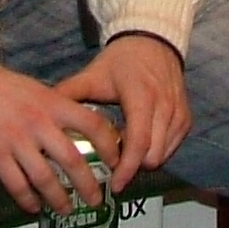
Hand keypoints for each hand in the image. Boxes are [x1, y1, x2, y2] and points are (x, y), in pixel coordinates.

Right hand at [0, 52, 111, 213]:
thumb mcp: (30, 87)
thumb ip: (51, 107)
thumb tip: (71, 128)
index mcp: (50, 101)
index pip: (92, 124)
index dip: (110, 145)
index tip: (117, 161)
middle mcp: (37, 121)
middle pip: (73, 160)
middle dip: (88, 185)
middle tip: (96, 199)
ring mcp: (14, 140)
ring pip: (45, 178)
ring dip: (59, 198)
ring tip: (66, 209)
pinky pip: (17, 185)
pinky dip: (27, 200)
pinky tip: (33, 207)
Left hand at [57, 33, 189, 190]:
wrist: (153, 42)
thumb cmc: (121, 61)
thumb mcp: (93, 74)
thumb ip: (69, 93)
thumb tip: (43, 114)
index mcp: (141, 96)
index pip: (139, 142)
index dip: (127, 168)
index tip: (114, 185)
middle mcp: (164, 106)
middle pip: (153, 156)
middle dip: (133, 167)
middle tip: (113, 163)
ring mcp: (178, 113)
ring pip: (164, 155)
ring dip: (144, 160)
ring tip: (124, 149)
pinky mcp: (186, 118)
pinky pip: (172, 147)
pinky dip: (156, 151)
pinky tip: (139, 140)